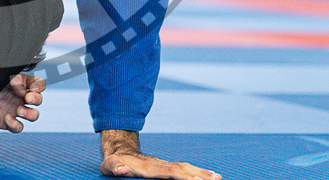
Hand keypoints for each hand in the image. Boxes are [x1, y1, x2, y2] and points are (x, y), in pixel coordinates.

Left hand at [0, 73, 44, 132]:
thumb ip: (12, 78)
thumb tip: (23, 90)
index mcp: (19, 83)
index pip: (38, 84)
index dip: (38, 86)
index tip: (26, 87)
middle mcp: (18, 97)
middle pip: (39, 100)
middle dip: (36, 99)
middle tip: (27, 98)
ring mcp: (13, 110)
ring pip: (34, 115)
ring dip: (31, 114)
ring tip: (19, 111)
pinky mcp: (6, 122)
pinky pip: (19, 127)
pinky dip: (16, 125)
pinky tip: (7, 118)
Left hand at [100, 130, 220, 178]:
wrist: (120, 151)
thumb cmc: (115, 162)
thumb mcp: (109, 166)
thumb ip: (114, 167)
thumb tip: (121, 169)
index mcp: (147, 167)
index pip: (167, 172)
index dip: (180, 176)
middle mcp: (159, 165)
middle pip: (181, 170)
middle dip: (197, 175)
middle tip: (215, 179)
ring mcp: (164, 166)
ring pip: (185, 168)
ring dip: (201, 173)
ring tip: (218, 177)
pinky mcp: (167, 168)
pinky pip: (185, 169)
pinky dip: (198, 172)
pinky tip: (210, 176)